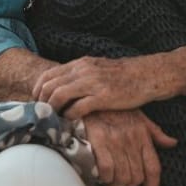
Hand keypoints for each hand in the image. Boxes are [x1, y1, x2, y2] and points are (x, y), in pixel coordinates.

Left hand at [34, 56, 169, 119]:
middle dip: (41, 103)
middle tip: (42, 115)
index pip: (48, 75)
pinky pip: (77, 107)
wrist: (147, 75)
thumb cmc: (123, 76)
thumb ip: (81, 75)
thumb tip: (63, 87)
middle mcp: (83, 70)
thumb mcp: (98, 69)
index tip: (37, 103)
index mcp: (81, 63)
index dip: (38, 91)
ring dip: (52, 109)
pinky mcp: (103, 96)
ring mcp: (93, 83)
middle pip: (49, 86)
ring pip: (59, 95)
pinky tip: (70, 121)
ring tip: (53, 119)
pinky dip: (69, 116)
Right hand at [83, 110, 177, 185]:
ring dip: (114, 185)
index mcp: (143, 135)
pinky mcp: (99, 141)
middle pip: (137, 177)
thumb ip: (155, 133)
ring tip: (108, 182)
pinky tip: (99, 176)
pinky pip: (107, 170)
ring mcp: (116, 141)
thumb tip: (173, 143)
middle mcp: (132, 140)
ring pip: (122, 177)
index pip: (154, 168)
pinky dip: (104, 178)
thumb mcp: (139, 116)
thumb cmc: (114, 108)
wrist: (90, 95)